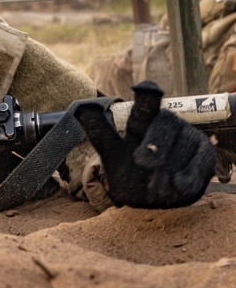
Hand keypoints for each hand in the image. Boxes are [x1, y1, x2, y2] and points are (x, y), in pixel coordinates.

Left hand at [74, 81, 214, 208]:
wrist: (154, 200)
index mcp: (141, 121)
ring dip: (167, 168)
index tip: (143, 88)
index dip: (147, 93)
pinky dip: (185, 177)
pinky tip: (176, 185)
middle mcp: (167, 124)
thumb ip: (98, 130)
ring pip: (183, 144)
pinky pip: (199, 162)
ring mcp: (188, 137)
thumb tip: (82, 107)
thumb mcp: (111, 153)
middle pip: (166, 121)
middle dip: (155, 142)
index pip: (144, 103)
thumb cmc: (130, 172)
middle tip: (141, 162)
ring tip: (155, 186)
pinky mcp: (204, 152)